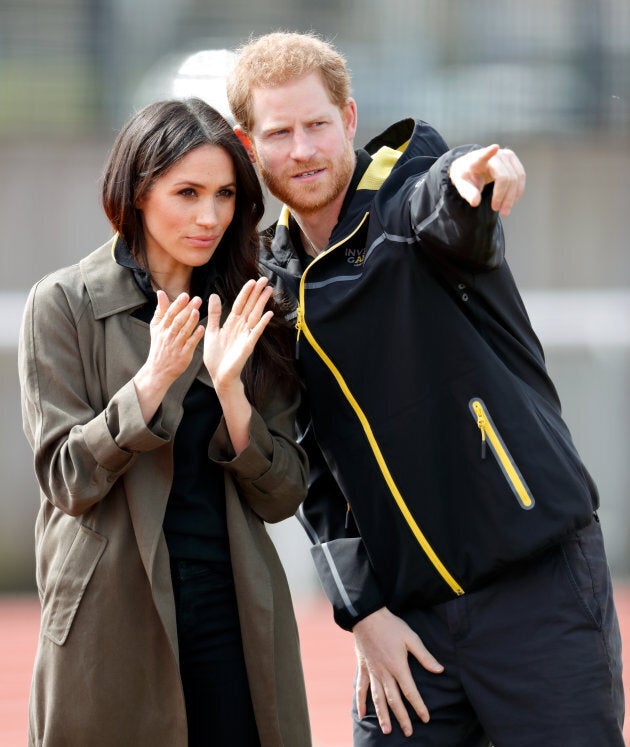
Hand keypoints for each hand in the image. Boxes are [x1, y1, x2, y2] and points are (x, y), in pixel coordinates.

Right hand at [133, 291, 204, 422]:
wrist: (158, 370)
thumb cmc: (159, 346)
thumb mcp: (156, 328)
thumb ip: (160, 310)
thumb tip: (160, 293)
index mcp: (162, 328)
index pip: (169, 314)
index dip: (177, 304)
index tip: (185, 295)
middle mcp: (168, 336)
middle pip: (178, 321)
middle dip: (187, 309)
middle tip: (197, 299)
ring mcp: (176, 346)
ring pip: (183, 331)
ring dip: (191, 321)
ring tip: (198, 311)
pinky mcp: (183, 355)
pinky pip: (190, 344)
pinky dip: (195, 336)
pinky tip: (202, 328)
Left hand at [203, 276, 273, 394]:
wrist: (219, 376)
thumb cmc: (216, 356)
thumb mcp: (211, 331)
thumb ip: (214, 314)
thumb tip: (214, 295)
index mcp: (231, 324)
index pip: (239, 304)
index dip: (245, 293)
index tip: (252, 281)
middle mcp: (240, 328)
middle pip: (250, 306)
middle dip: (257, 293)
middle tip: (265, 279)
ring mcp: (246, 336)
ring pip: (255, 315)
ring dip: (262, 303)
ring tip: (269, 290)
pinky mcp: (248, 345)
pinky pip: (256, 332)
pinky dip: (262, 323)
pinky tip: (269, 314)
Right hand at [353, 607, 442, 736]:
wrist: (367, 616)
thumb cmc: (391, 625)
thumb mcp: (411, 637)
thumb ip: (424, 656)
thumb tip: (439, 670)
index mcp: (398, 666)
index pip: (410, 692)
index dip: (419, 706)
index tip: (425, 718)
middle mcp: (384, 673)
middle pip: (394, 700)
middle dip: (402, 718)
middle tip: (408, 732)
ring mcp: (372, 672)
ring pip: (377, 698)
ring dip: (383, 715)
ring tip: (387, 731)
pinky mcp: (363, 668)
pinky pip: (361, 688)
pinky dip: (360, 702)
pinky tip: (361, 714)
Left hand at [449, 144, 525, 216]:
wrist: (471, 165)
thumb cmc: (466, 175)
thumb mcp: (461, 185)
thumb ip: (467, 193)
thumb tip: (475, 202)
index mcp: (477, 159)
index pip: (483, 156)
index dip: (488, 152)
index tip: (494, 148)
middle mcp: (495, 154)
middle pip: (505, 177)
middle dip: (504, 197)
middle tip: (498, 211)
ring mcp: (507, 155)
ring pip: (516, 178)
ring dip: (512, 197)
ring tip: (505, 211)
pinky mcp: (513, 159)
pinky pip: (520, 176)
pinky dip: (517, 191)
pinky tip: (511, 201)